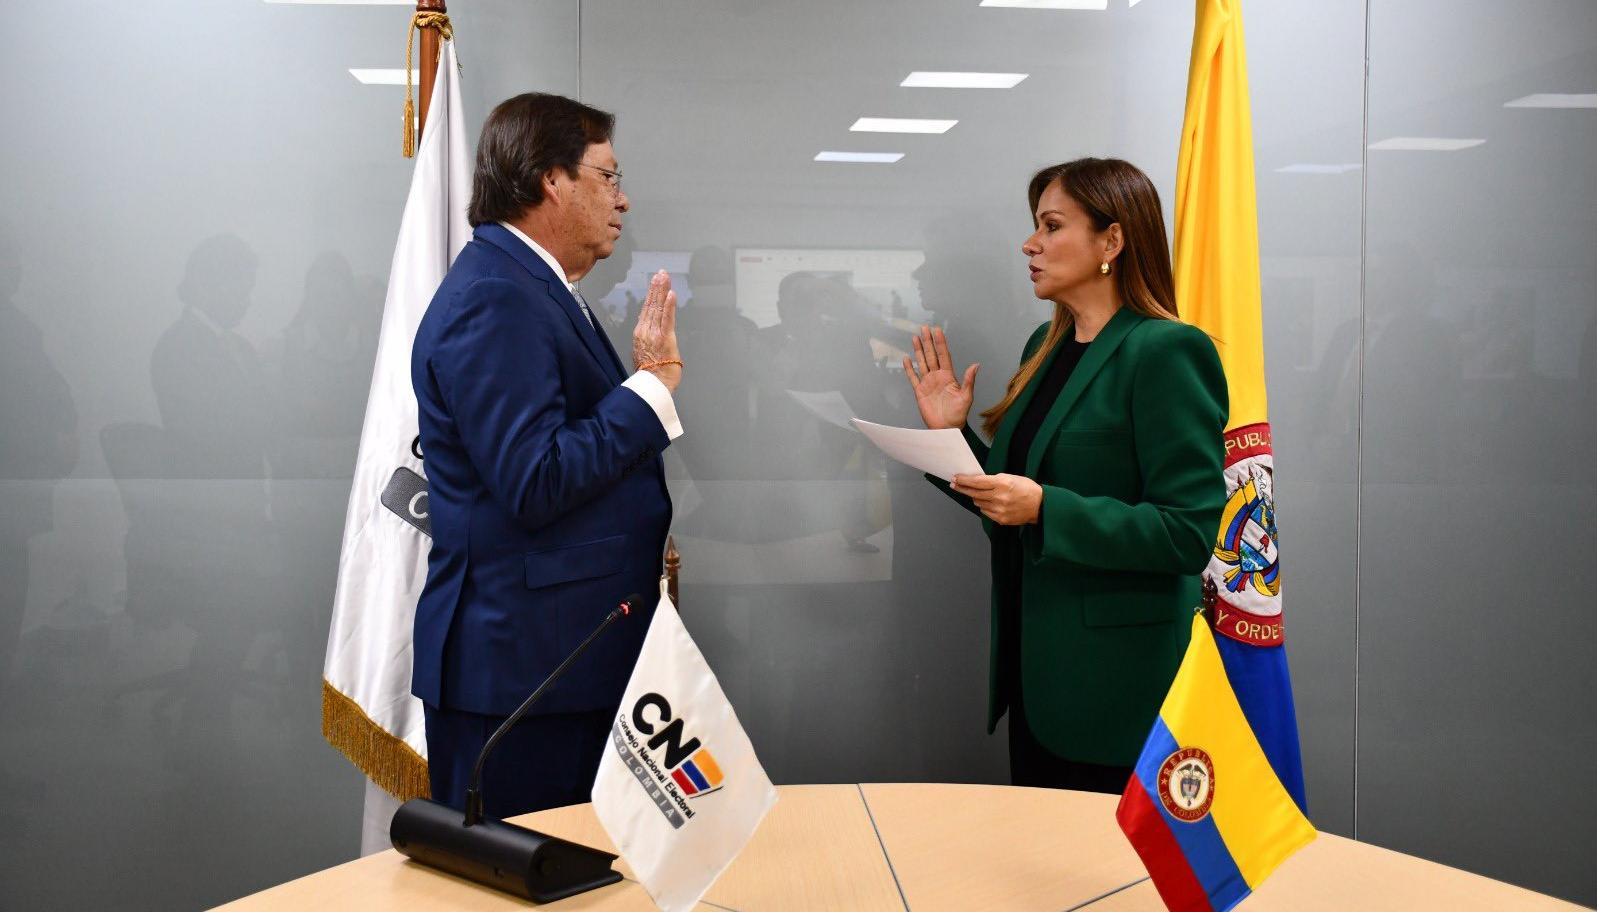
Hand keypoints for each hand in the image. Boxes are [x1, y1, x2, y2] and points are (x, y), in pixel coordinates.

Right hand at [632, 270, 681, 390]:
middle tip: (661, 273)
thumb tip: (649, 334)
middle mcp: (645, 331)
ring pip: (658, 308)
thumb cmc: (651, 375)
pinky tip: (671, 293)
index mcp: (640, 334)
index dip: (651, 294)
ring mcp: (655, 333)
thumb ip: (647, 341)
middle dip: (656, 287)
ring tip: (664, 277)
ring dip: (662, 290)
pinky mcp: (665, 338)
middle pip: (651, 304)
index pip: (646, 309)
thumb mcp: (644, 353)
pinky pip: (667, 318)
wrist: (653, 386)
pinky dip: (669, 305)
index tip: (655, 282)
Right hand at [901, 325, 978, 429]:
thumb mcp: (966, 397)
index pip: (943, 355)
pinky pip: (913, 377)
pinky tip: (906, 359)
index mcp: (948, 376)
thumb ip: (969, 380)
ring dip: (918, 350)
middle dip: (928, 342)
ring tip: (915, 338)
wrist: (947, 428)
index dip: (940, 343)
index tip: (937, 330)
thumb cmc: (958, 414)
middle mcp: (937, 377)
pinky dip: (909, 368)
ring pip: (922, 363)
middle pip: (931, 355)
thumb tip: (976, 365)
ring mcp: (928, 383)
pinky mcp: (919, 391)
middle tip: (924, 328)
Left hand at [951, 473, 1042, 525]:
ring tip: (976, 493)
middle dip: (962, 488)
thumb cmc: (1027, 489)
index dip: (964, 480)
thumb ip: (994, 480)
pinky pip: (985, 511)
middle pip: (974, 493)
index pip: (977, 482)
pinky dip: (984, 506)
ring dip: (975, 497)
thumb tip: (977, 481)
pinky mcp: (1000, 519)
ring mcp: (999, 509)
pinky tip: (988, 502)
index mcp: (1002, 483)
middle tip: (955, 485)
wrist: (1040, 506)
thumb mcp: (1011, 477)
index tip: (956, 478)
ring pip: (978, 502)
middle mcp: (999, 497)